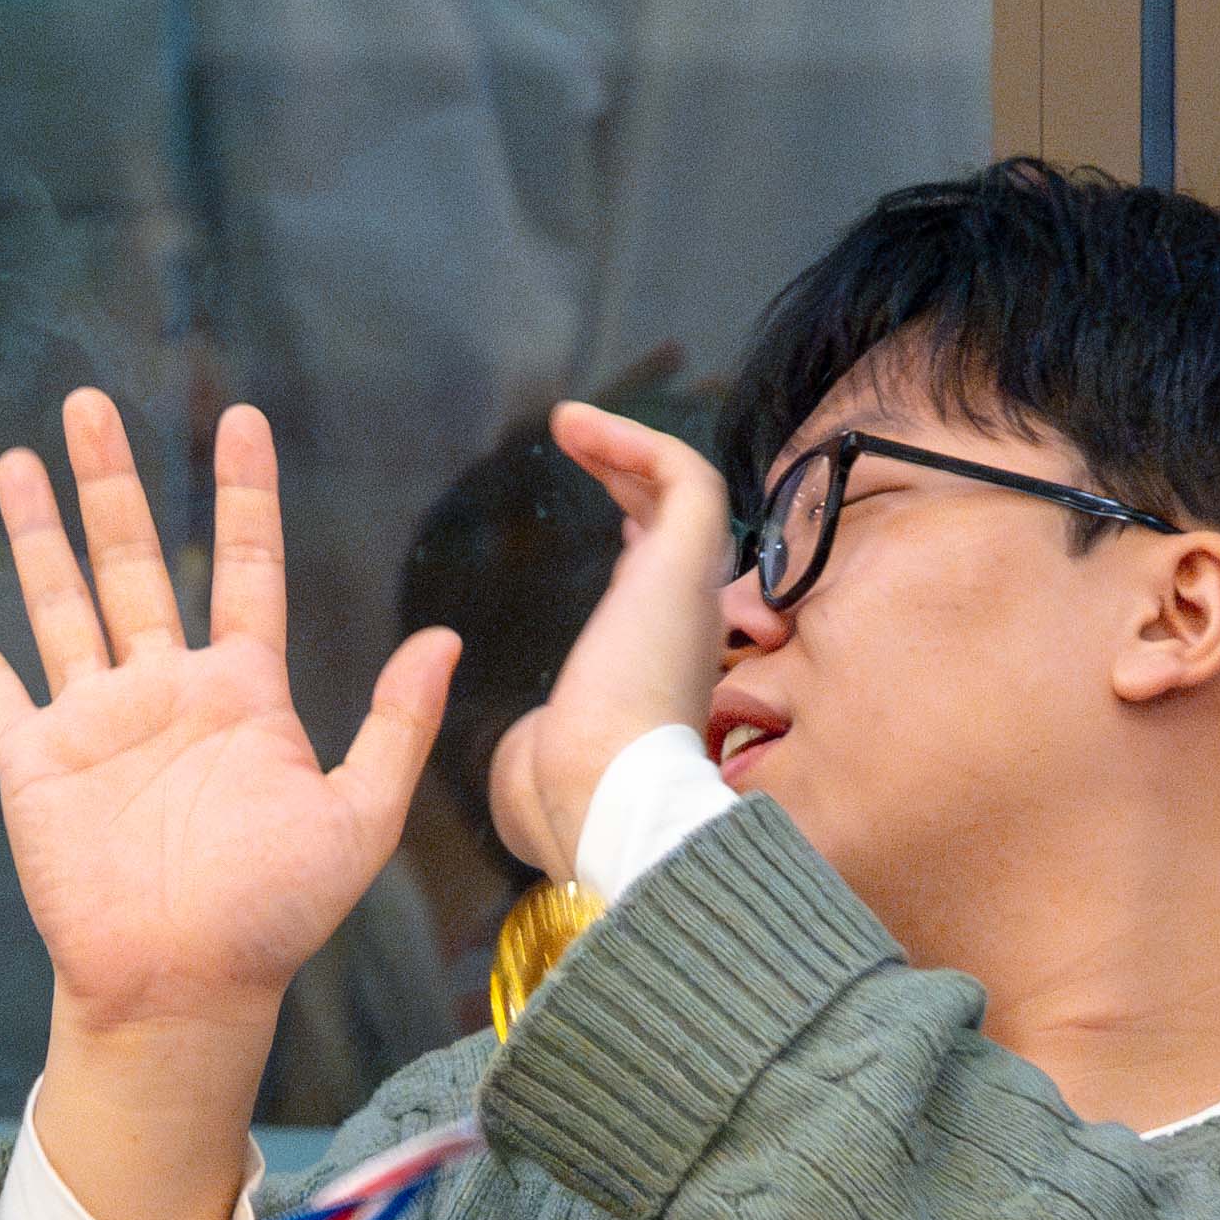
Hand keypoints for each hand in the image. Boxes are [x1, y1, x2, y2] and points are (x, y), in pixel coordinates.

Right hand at [0, 396, 455, 1044]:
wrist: (181, 987)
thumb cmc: (272, 916)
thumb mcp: (356, 819)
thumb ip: (394, 725)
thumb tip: (445, 637)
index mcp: (241, 694)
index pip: (244, 567)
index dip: (243, 494)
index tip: (240, 419)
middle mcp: (164, 691)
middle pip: (135, 561)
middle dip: (113, 482)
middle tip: (92, 401)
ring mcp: (95, 721)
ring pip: (60, 601)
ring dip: (37, 531)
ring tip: (18, 457)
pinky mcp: (36, 761)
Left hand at [486, 401, 740, 877]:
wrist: (604, 794)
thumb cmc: (572, 791)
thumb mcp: (542, 755)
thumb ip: (537, 735)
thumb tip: (528, 739)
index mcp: (657, 662)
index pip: (663, 582)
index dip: (642, 537)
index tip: (614, 514)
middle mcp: (686, 619)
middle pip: (676, 528)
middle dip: (632, 479)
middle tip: (584, 447)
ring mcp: (691, 586)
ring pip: (687, 492)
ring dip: (629, 450)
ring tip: (570, 424)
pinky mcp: (685, 558)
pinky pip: (682, 474)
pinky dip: (635, 442)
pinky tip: (576, 428)